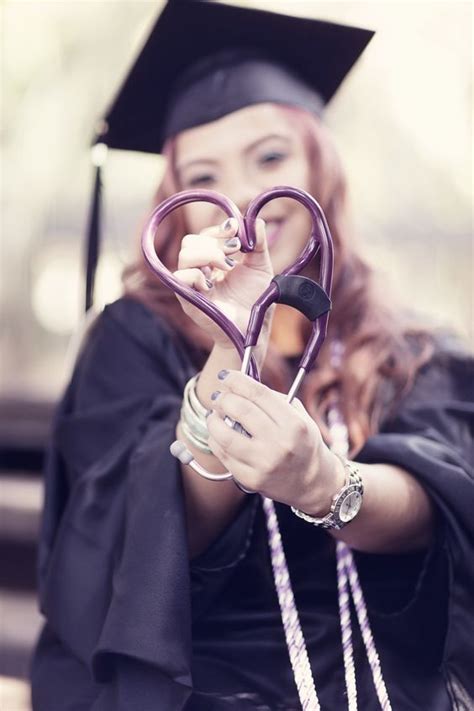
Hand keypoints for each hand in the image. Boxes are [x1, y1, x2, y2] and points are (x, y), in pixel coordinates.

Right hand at [173, 218, 273, 353]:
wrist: (253, 329)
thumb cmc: (255, 301)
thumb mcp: (261, 268)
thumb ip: (259, 244)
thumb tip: (256, 220)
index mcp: (213, 261)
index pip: (204, 236)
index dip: (218, 229)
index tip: (236, 229)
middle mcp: (199, 271)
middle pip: (190, 241)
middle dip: (214, 241)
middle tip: (234, 252)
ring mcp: (192, 286)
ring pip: (185, 254)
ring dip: (209, 254)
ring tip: (228, 267)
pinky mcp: (188, 300)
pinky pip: (180, 277)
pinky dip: (197, 275)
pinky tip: (213, 284)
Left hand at [206, 370, 345, 512]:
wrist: (312, 482)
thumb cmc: (303, 443)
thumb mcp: (300, 417)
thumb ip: (274, 400)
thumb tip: (241, 384)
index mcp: (294, 424)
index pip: (259, 394)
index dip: (237, 381)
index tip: (225, 375)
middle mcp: (280, 444)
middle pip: (241, 411)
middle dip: (223, 398)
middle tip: (218, 396)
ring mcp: (264, 464)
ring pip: (225, 436)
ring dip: (213, 420)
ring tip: (214, 414)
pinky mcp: (251, 479)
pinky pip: (224, 455)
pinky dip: (215, 440)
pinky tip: (217, 433)